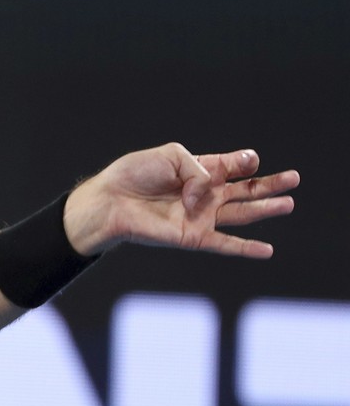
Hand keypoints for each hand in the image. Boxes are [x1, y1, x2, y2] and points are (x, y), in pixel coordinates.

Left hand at [64, 143, 298, 257]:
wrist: (110, 199)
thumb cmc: (135, 174)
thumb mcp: (171, 156)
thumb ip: (199, 168)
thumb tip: (211, 192)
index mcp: (199, 170)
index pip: (232, 165)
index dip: (243, 161)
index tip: (248, 159)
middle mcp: (204, 194)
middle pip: (245, 190)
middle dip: (270, 184)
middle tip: (295, 178)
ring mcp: (201, 216)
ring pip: (242, 213)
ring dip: (266, 209)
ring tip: (290, 203)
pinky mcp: (193, 236)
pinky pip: (225, 244)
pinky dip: (246, 248)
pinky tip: (268, 250)